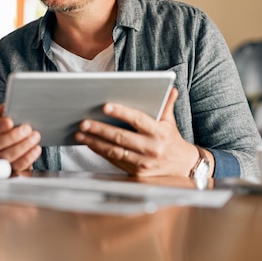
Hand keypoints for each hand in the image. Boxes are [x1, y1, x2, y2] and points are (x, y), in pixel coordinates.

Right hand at [0, 104, 41, 170]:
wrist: (18, 145)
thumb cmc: (12, 130)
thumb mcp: (9, 118)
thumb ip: (8, 112)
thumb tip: (8, 107)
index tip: (10, 121)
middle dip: (13, 136)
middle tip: (27, 129)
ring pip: (6, 156)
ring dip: (23, 146)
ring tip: (35, 137)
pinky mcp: (9, 168)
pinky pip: (17, 166)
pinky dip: (28, 157)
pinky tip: (36, 149)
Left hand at [75, 88, 205, 176]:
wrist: (182, 167)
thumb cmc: (170, 139)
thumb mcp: (170, 121)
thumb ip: (166, 104)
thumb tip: (169, 87)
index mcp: (160, 133)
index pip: (138, 120)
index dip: (121, 112)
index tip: (105, 106)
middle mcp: (152, 148)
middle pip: (121, 137)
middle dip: (100, 129)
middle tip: (83, 122)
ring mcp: (143, 163)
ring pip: (114, 151)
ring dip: (94, 142)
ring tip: (80, 134)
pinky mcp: (136, 173)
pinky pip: (114, 160)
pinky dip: (100, 151)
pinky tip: (89, 143)